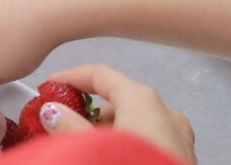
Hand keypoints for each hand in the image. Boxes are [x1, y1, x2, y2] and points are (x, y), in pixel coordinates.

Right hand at [40, 65, 196, 162]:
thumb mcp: (93, 150)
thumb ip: (69, 127)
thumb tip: (52, 111)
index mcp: (143, 100)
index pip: (101, 74)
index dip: (70, 78)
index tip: (47, 89)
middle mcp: (166, 112)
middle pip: (119, 99)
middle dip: (87, 111)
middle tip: (59, 125)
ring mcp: (179, 137)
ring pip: (136, 122)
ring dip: (108, 130)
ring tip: (85, 149)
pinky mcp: (183, 159)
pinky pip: (149, 140)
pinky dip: (128, 144)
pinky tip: (112, 160)